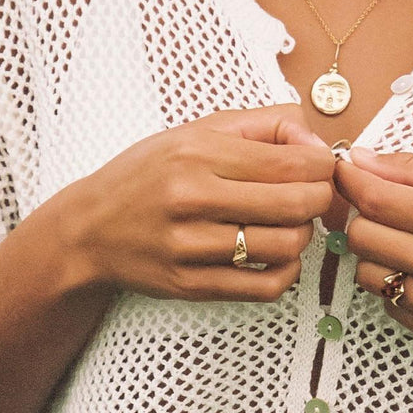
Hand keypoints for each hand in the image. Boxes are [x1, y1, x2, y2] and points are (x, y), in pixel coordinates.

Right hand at [58, 105, 335, 300]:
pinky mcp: (189, 284)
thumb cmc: (148, 175)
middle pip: (297, 204)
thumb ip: (261, 126)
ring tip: (290, 226)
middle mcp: (191, 197)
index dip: (324, 166)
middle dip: (321, 200)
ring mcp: (189, 246)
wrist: (88, 229)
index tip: (322, 168)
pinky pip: (264, 286)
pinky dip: (286, 273)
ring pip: (286, 247)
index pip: (293, 162)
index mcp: (196, 152)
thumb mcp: (194, 132)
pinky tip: (278, 258)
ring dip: (303, 237)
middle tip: (316, 197)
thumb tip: (316, 141)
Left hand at [334, 146, 412, 353]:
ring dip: (378, 256)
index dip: (349, 182)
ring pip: (370, 278)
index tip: (345, 173)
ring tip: (409, 242)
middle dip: (365, 217)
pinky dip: (400, 287)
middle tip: (385, 208)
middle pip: (364, 239)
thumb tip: (359, 162)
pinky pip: (394, 308)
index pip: (374, 201)